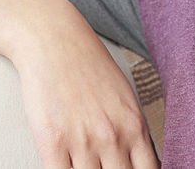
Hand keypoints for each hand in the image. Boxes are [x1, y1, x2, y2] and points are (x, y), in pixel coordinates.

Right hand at [10, 1, 158, 168]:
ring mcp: (83, 142)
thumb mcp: (124, 96)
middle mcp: (112, 137)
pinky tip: (65, 167)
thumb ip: (133, 131)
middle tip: (105, 167)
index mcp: (135, 125)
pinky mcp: (52, 142)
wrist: (53, 38)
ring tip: (85, 165)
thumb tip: (142, 161)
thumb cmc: (88, 64)